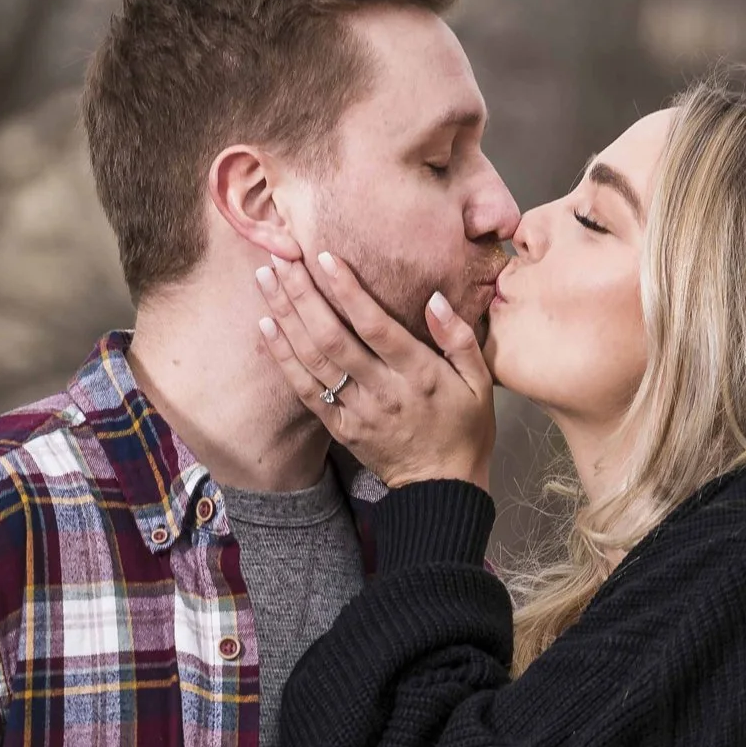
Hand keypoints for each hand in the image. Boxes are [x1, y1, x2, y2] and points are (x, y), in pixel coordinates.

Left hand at [256, 247, 494, 490]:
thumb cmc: (464, 429)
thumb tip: (434, 299)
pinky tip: (267, 327)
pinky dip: (284, 358)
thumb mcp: (480, 383)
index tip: (323, 257)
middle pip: (333, 337)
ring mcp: (357, 411)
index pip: (375, 326)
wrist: (442, 489)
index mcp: (418, 374)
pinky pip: (306, 391)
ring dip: (286, 317)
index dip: (347, 291)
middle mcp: (382, 390)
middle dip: (303, 295)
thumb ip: (459, 339)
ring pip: (314, 359)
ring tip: (265, 279)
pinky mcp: (341, 428)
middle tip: (280, 258)